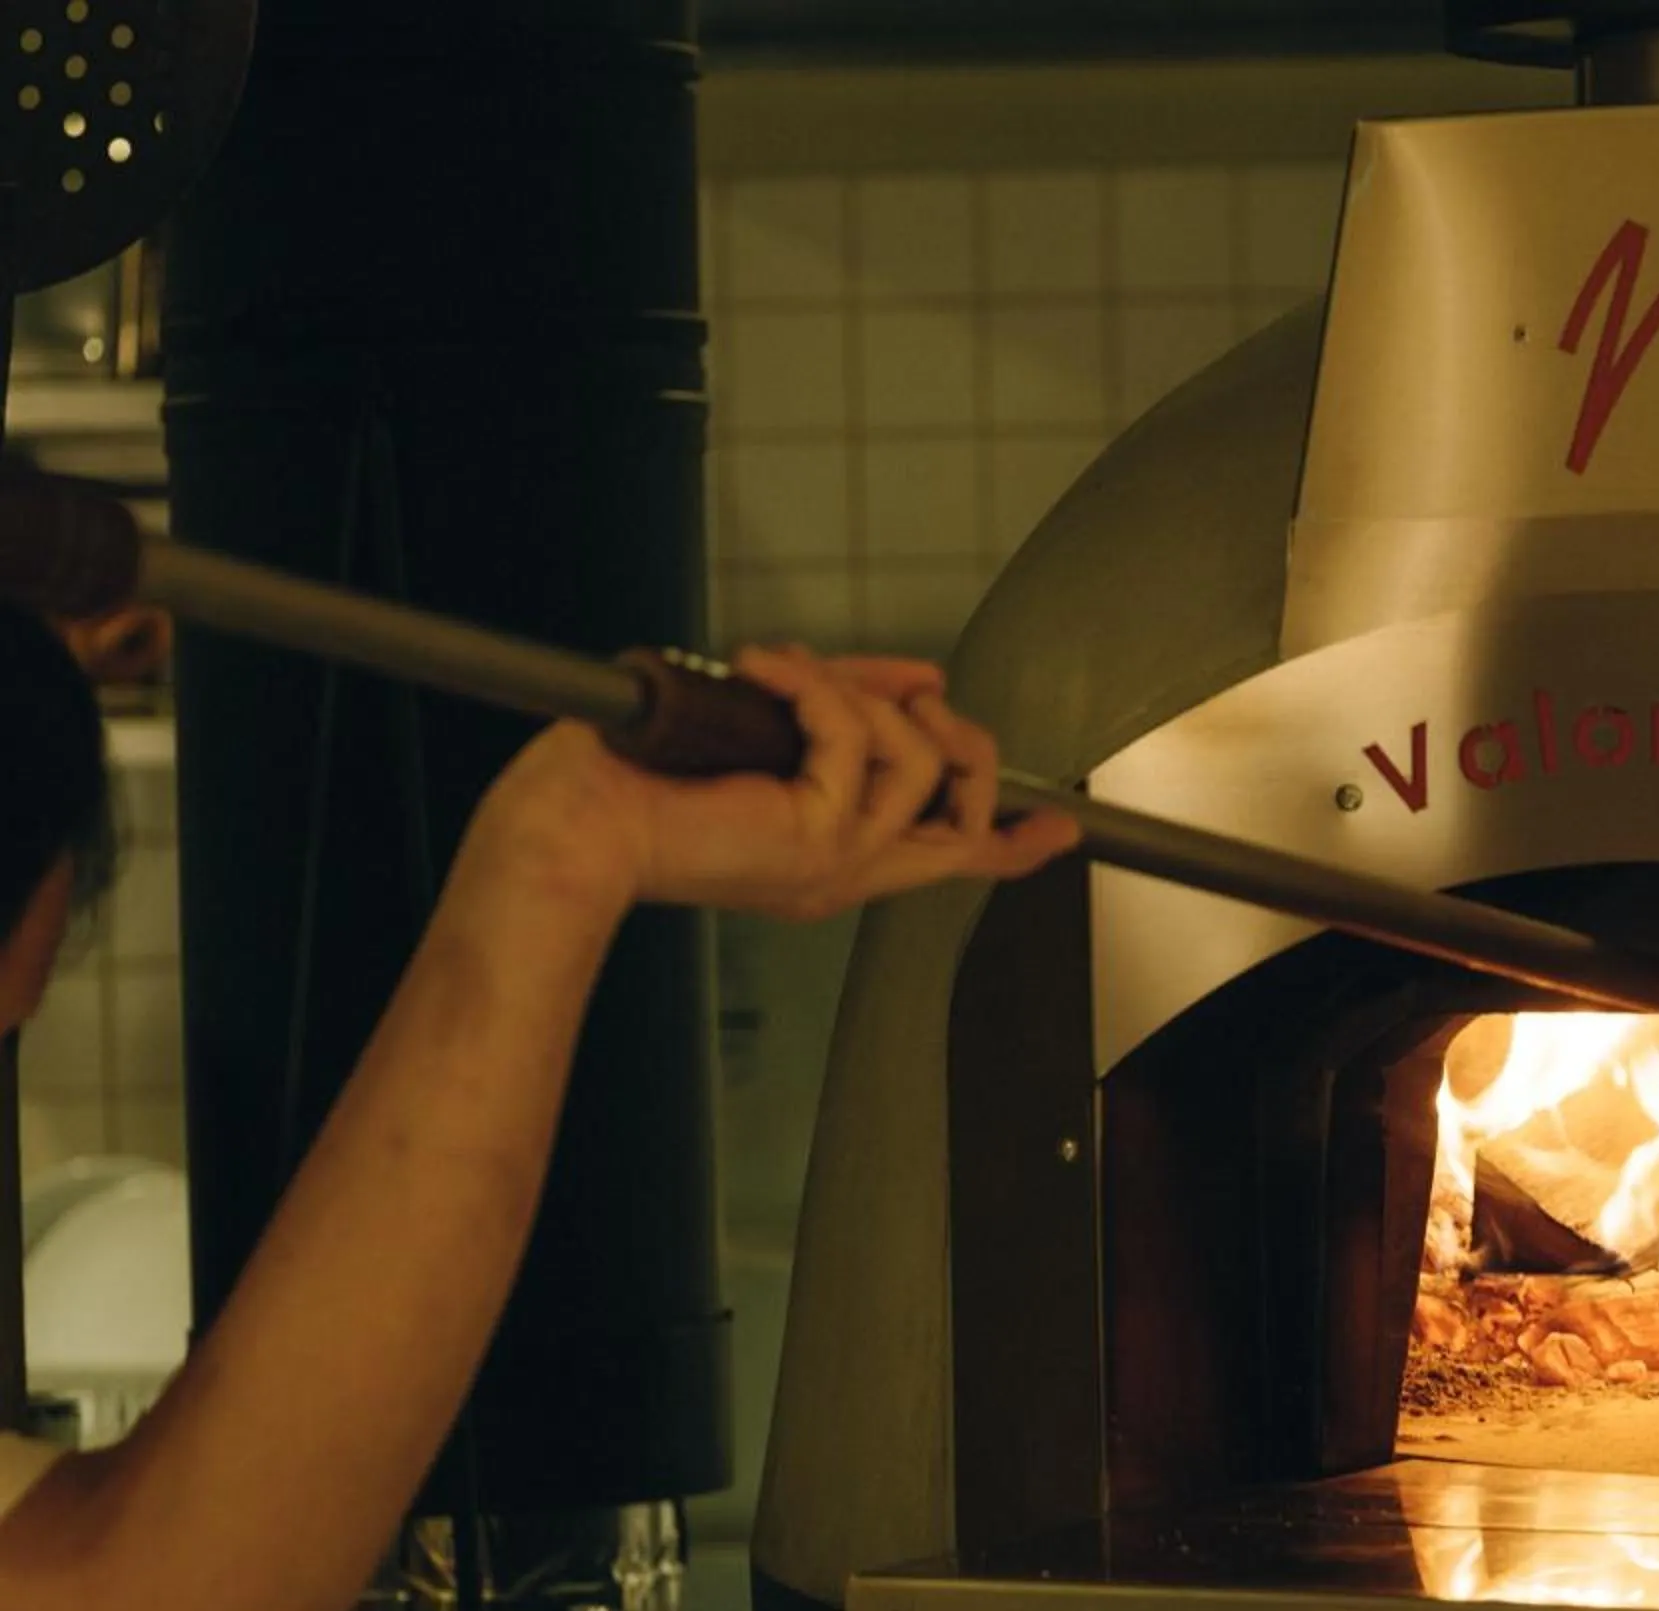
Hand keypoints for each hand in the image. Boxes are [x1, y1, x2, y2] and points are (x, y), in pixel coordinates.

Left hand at [477, 647, 1078, 919]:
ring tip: (786, 672)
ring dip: (860, 692)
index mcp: (828, 860)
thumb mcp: (767, 730)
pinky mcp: (819, 834)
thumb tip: (920, 676)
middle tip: (917, 693)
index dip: (1012, 843)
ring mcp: (839, 859)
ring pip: (924, 763)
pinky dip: (811, 684)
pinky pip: (856, 735)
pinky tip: (758, 668)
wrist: (576, 824)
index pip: (946, 861)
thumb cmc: (636, 783)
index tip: (1060, 829)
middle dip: (965, 742)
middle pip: (967, 821)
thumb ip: (844, 707)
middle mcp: (844, 872)